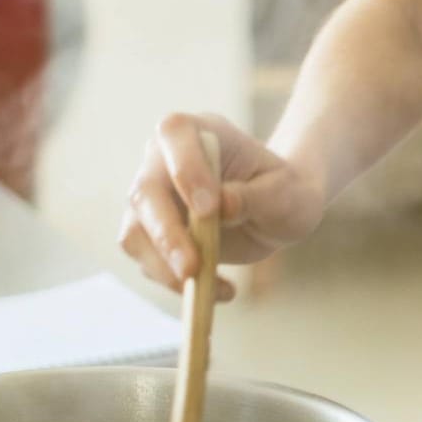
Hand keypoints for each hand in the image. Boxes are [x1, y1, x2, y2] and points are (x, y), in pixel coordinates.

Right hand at [120, 113, 325, 297]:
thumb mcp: (287, 192)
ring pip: (134, 233)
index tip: (209, 210)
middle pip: (144, 192)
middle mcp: (164, 161)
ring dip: (163, 267)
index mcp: (199, 131)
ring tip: (207, 289)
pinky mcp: (152, 234)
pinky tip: (219, 290)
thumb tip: (223, 206)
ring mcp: (153, 199)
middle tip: (192, 268)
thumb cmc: (285, 191)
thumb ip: (256, 195)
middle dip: (165, 233)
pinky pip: (149, 261)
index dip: (186, 170)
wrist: (278, 209)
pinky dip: (176, 282)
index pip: (175, 135)